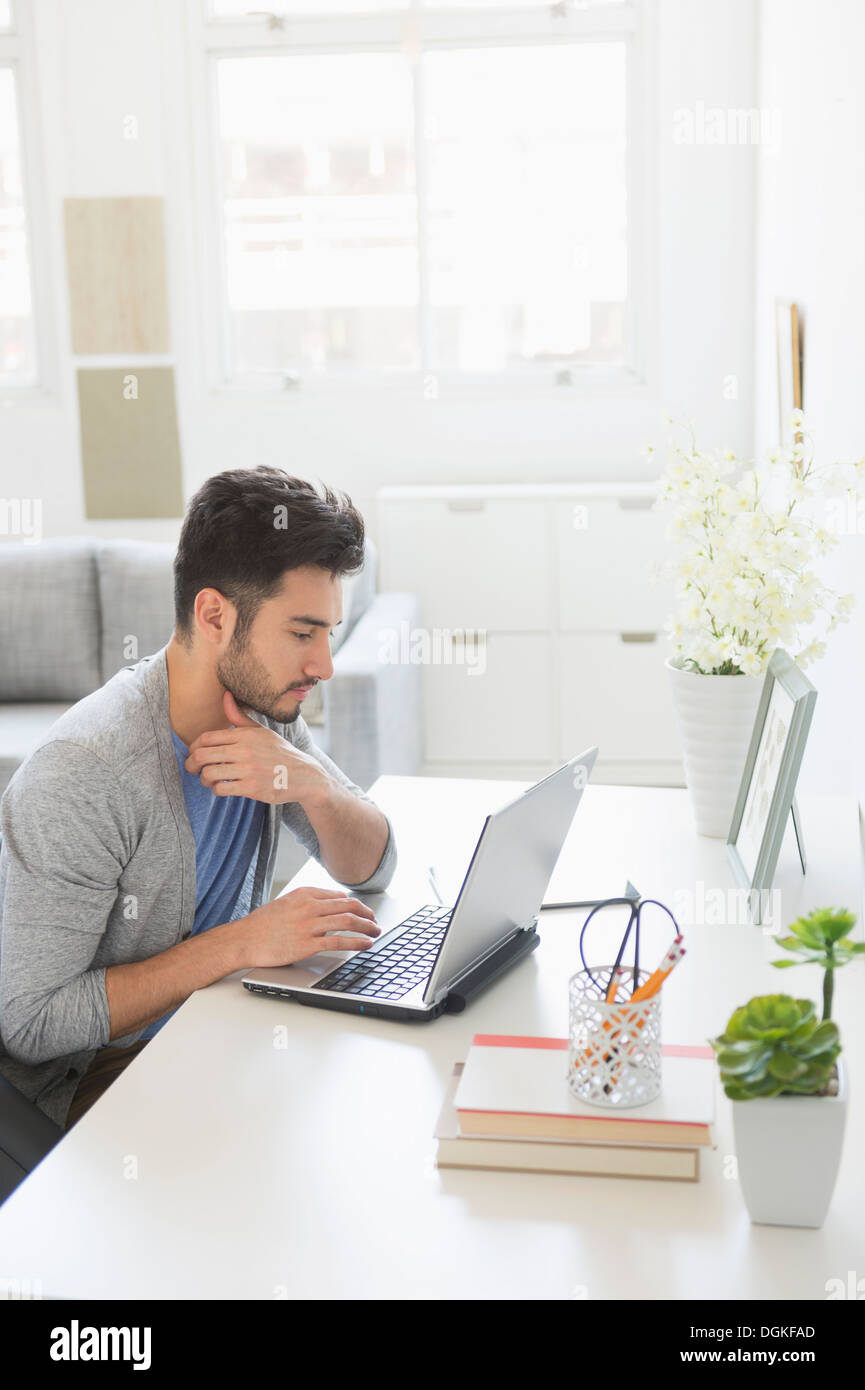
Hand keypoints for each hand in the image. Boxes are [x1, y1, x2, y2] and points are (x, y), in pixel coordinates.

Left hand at [185, 691, 330, 807]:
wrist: (304, 775)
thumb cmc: (279, 752)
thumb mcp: (261, 731)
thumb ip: (239, 717)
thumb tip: (226, 696)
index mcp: (245, 734)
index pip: (206, 738)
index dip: (194, 747)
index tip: (194, 754)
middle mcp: (245, 750)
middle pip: (202, 755)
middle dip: (191, 764)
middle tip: (193, 769)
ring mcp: (248, 769)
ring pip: (208, 774)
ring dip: (204, 779)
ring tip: (208, 779)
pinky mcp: (251, 787)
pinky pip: (221, 789)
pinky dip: (216, 789)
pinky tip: (221, 787)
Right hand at [239, 885, 379, 966]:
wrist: (244, 940)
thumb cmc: (262, 924)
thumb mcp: (286, 903)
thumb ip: (308, 901)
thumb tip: (332, 903)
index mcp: (304, 894)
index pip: (339, 896)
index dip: (356, 904)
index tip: (364, 911)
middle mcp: (309, 907)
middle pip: (349, 906)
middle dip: (367, 914)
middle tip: (375, 921)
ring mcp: (309, 925)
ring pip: (348, 921)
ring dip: (367, 927)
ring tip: (375, 932)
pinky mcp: (307, 944)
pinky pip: (339, 941)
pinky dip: (357, 942)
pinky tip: (365, 944)